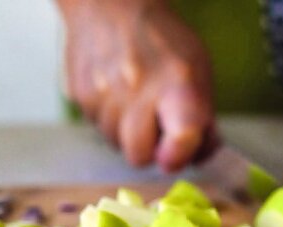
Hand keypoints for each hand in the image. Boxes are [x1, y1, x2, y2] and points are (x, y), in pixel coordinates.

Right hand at [56, 0, 215, 171]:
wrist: (111, 5)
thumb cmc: (161, 40)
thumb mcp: (197, 69)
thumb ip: (202, 116)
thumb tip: (203, 155)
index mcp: (177, 85)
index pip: (181, 138)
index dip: (179, 156)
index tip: (176, 154)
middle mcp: (138, 90)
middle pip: (138, 156)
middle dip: (148, 150)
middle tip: (155, 126)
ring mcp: (104, 94)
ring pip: (114, 144)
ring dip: (125, 132)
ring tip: (133, 99)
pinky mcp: (80, 95)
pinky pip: (96, 126)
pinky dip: (108, 117)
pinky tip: (115, 91)